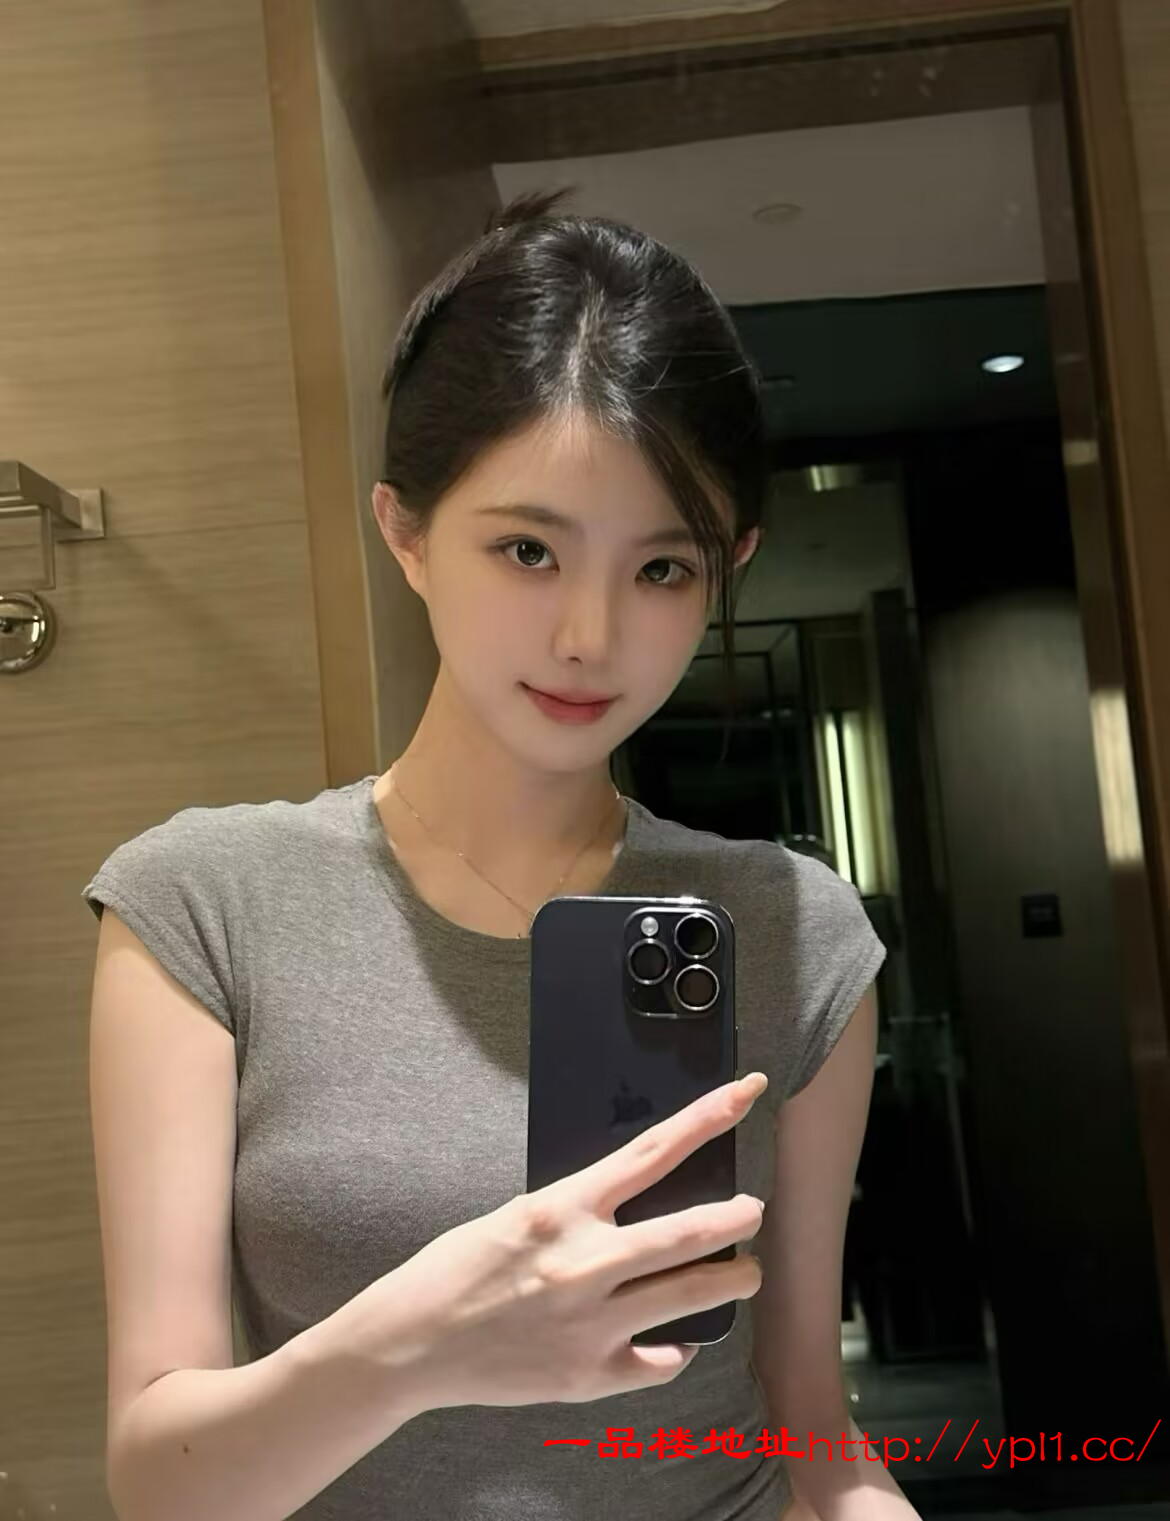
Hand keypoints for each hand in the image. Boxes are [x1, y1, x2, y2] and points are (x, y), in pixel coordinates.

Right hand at [378, 1072, 767, 1410]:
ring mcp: (591, 1323)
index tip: (747, 1093)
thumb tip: (635, 1207)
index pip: (653, 1151)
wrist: (410, 1342)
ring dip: (731, 1281)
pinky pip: (657, 1360)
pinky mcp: (588, 1376)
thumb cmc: (458, 1268)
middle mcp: (585, 1262)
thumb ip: (582, 1212)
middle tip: (756, 1209)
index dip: (708, 1118)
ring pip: (690, 1296)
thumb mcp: (520, 1215)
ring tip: (747, 1273)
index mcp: (564, 1208)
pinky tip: (675, 1343)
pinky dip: (672, 1350)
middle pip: (689, 1232)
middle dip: (737, 1218)